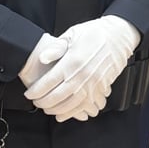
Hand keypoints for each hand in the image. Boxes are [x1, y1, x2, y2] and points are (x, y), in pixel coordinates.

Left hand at [24, 15, 140, 120]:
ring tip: (48, 108)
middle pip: (56, 97)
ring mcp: (92, 84)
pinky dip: (72, 113)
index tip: (29, 93)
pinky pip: (84, 106)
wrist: (119, 36)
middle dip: (42, 103)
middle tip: (36, 102)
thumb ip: (56, 48)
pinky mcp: (101, 88)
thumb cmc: (95, 33)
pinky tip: (64, 114)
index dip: (35, 91)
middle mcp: (81, 76)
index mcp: (71, 62)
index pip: (47, 83)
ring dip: (55, 110)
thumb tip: (42, 58)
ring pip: (69, 105)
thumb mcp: (72, 34)